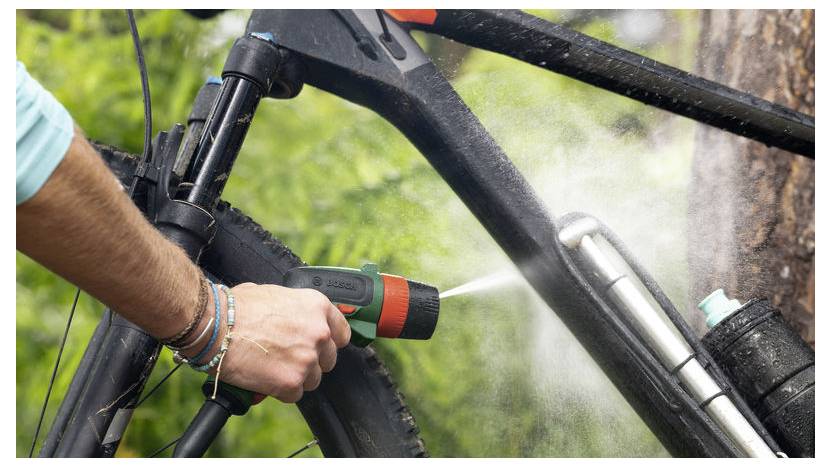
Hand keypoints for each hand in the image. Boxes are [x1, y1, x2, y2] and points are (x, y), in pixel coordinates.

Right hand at [189, 283, 350, 402]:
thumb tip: (291, 319)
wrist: (215, 325)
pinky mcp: (291, 382)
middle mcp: (318, 332)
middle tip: (286, 357)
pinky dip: (280, 391)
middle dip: (309, 360)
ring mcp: (307, 359)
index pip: (341, 332)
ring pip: (312, 379)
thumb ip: (294, 310)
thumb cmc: (236, 308)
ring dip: (295, 377)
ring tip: (271, 367)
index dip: (328, 341)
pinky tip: (264, 379)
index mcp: (316, 306)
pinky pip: (294, 394)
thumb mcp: (274, 295)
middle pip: (328, 359)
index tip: (319, 347)